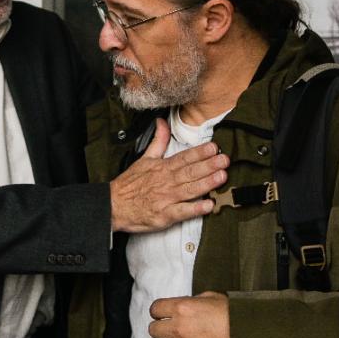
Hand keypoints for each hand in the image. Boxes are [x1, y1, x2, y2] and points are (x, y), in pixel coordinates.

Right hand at [108, 119, 228, 232]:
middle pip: (190, 172)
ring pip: (190, 189)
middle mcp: (166, 182)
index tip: (214, 147)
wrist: (113, 205)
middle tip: (224, 159)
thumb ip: (158, 141)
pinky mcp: (165, 215)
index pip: (184, 158)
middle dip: (209, 165)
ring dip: (207, 183)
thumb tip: (162, 122)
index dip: (200, 152)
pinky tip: (209, 205)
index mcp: (162, 168)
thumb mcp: (144, 158)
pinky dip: (195, 209)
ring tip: (222, 177)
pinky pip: (182, 211)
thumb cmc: (130, 184)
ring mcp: (166, 199)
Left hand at [149, 292, 230, 337]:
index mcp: (182, 308)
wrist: (249, 336)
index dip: (159, 312)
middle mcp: (179, 328)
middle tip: (173, 330)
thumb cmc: (233, 315)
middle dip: (162, 329)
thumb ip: (191, 302)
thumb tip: (182, 306)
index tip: (163, 315)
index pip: (155, 309)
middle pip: (153, 330)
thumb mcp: (211, 297)